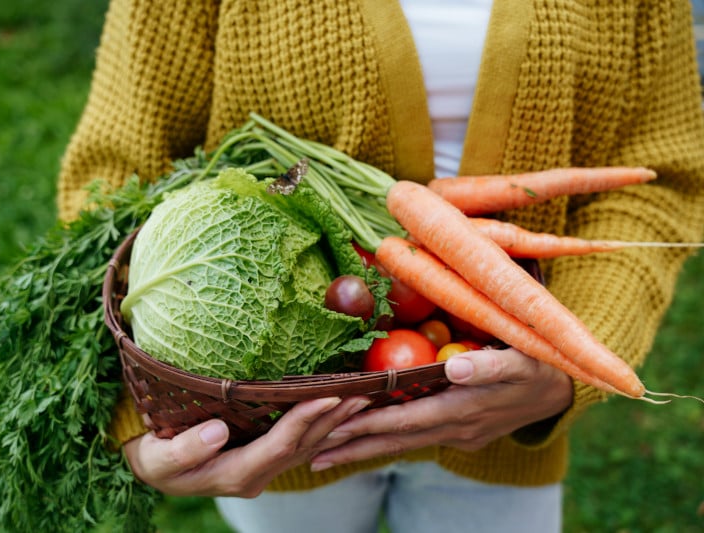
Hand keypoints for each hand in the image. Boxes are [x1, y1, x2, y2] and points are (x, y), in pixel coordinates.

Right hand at [124, 395, 370, 496]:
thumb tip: (217, 432)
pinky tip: (338, 409)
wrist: (153, 465)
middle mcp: (257, 474)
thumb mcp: (158, 458)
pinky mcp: (264, 457)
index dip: (305, 421)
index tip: (329, 396)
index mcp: (236, 474)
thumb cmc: (153, 457)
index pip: (280, 446)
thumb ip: (184, 451)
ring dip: (336, 421)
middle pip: (304, 445)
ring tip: (362, 397)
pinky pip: (300, 441)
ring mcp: (263, 467)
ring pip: (308, 444)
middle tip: (363, 391)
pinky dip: (322, 423)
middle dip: (334, 418)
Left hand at [309, 348, 572, 469]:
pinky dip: (387, 438)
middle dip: (353, 448)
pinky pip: (415, 437)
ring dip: (364, 449)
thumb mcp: (522, 362)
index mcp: (462, 411)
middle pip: (395, 441)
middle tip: (311, 456)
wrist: (562, 391)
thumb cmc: (540, 367)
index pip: (404, 421)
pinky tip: (368, 439)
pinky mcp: (460, 431)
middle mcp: (454, 429)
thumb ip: (491, 366)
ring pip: (402, 443)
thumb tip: (456, 367)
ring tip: (326, 455)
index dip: (367, 424)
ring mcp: (457, 434)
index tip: (332, 428)